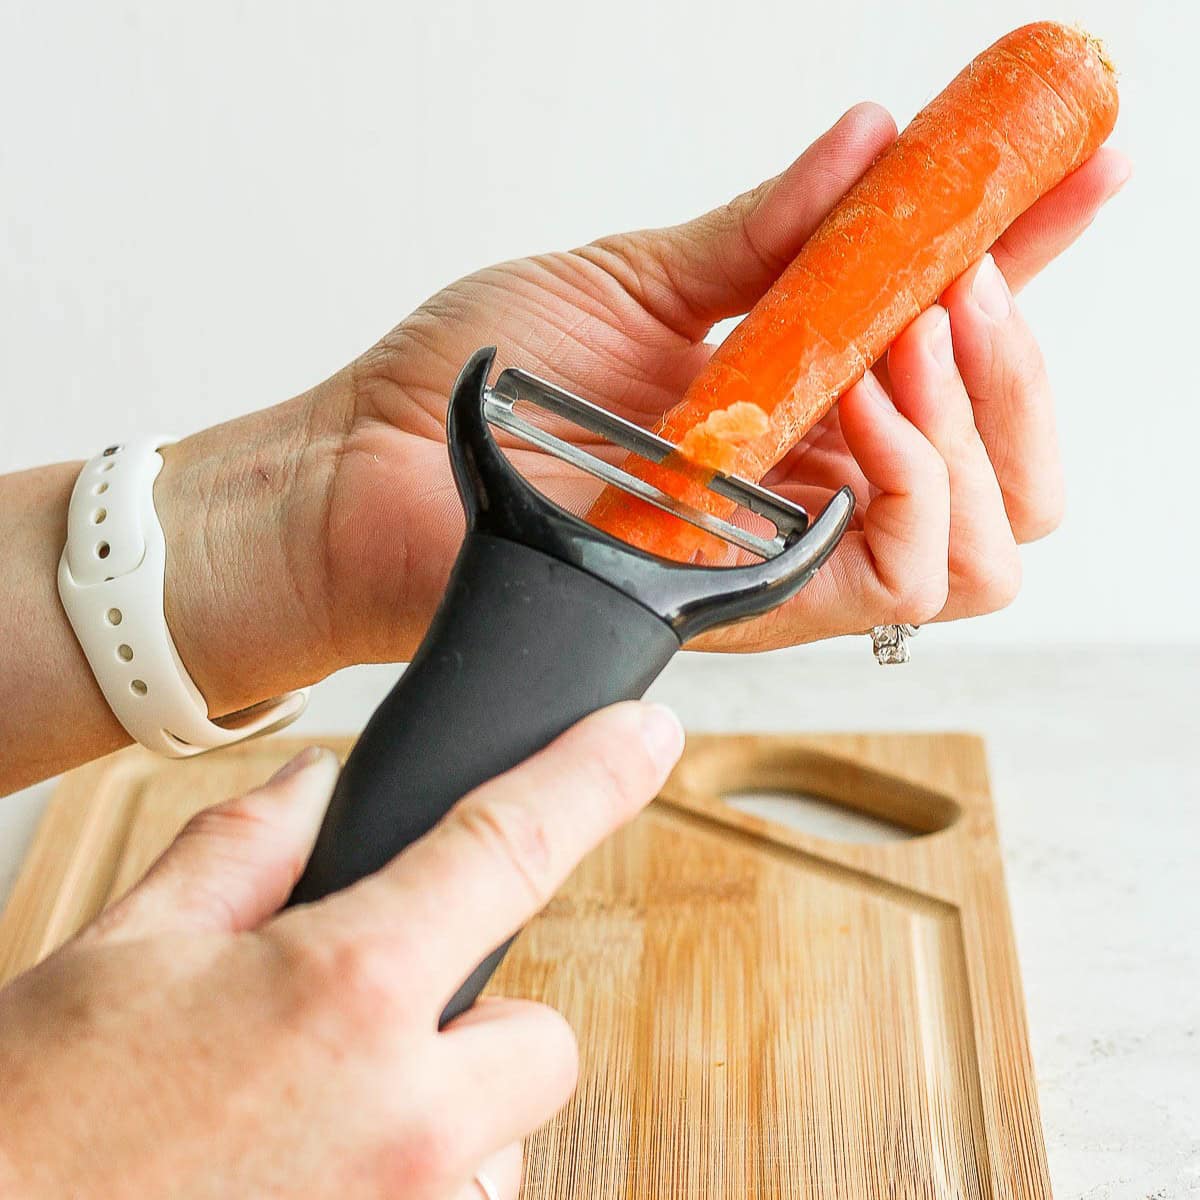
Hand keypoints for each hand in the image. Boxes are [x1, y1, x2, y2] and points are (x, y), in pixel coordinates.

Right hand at [0, 702, 684, 1197]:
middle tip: (369, 1023)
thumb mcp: (120, 952)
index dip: (593, 775)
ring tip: (305, 1125)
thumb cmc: (32, 1126)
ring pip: (497, 1143)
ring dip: (437, 1120)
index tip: (645, 736)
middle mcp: (407, 1118)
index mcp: (344, 989)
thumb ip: (241, 853)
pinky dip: (407, 1191)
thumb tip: (313, 790)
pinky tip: (306, 1179)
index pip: (509, 844)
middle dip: (477, 1021)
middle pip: (541, 1037)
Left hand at [158, 104, 1129, 710]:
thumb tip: (876, 140)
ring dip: (985, 423)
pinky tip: (870, 401)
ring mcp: (791, 552)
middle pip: (1010, 470)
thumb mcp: (640, 278)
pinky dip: (917, 481)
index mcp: (799, 402)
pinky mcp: (756, 604)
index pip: (957, 346)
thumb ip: (767, 234)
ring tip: (925, 331)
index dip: (1038, 264)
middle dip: (1024, 364)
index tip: (1084, 172)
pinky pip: (902, 576)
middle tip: (975, 274)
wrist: (374, 470)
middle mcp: (813, 487)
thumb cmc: (488, 384)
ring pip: (989, 539)